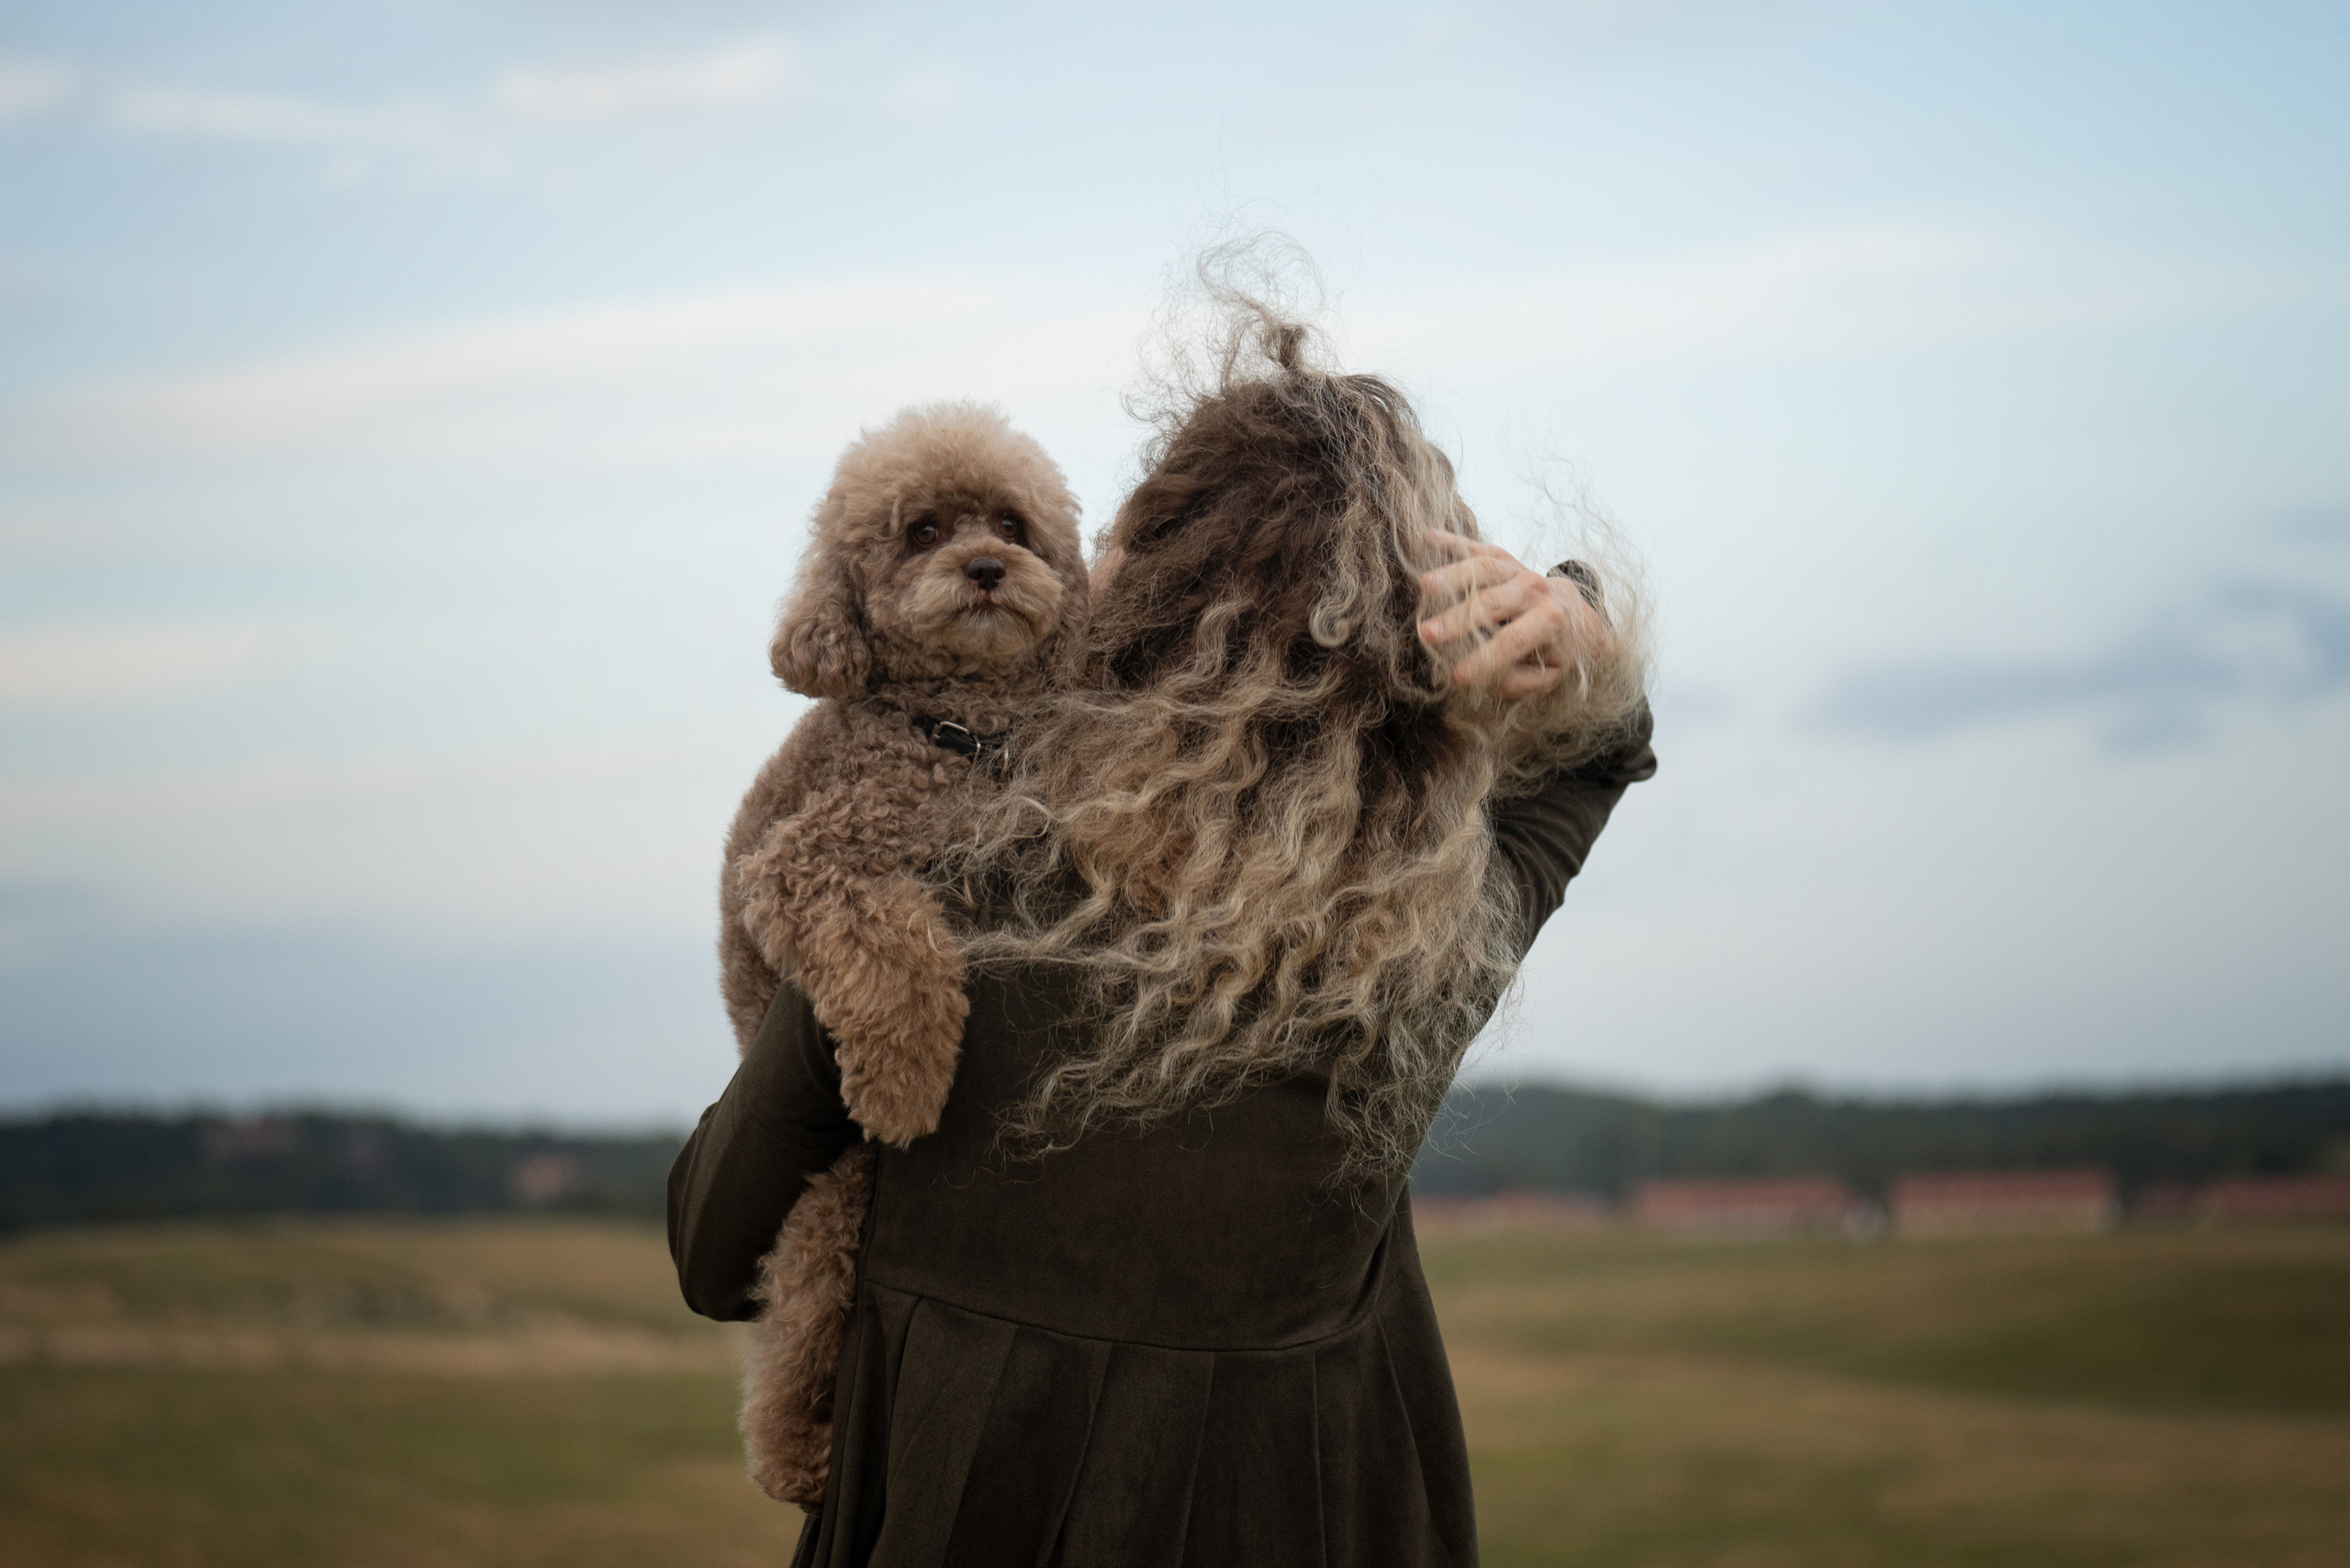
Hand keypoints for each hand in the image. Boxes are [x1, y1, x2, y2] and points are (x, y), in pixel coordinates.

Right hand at [1416, 529, 1610, 699]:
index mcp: (1550, 621)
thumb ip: (1517, 681)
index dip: (1484, 660)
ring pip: (1486, 567)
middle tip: (1427, 634)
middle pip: (1493, 602)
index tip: (1457, 677)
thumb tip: (1483, 680)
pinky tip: (1428, 538)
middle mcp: (1537, 591)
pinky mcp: (1504, 558)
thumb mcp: (1546, 675)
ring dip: (1453, 575)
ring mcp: (1519, 570)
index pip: (1512, 641)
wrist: (1573, 614)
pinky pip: (1478, 547)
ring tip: (1425, 585)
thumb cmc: (1552, 651)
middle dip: (1458, 619)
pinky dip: (1453, 542)